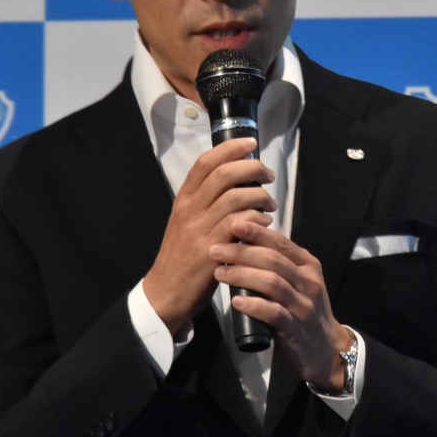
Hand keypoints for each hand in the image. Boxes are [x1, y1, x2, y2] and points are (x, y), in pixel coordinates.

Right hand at [143, 138, 276, 334]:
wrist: (166, 292)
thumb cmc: (181, 255)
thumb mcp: (187, 222)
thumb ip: (207, 201)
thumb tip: (239, 181)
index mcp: (184, 199)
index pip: (205, 162)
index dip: (230, 148)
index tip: (250, 143)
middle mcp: (190, 209)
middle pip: (224, 174)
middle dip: (252, 169)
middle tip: (268, 176)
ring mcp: (200, 229)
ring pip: (236, 197)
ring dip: (260, 197)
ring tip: (270, 205)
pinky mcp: (212, 250)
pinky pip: (240, 224)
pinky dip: (258, 220)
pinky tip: (265, 224)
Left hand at [210, 221, 353, 392]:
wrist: (327, 350)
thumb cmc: (305, 312)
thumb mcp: (301, 282)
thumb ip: (282, 265)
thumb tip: (247, 245)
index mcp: (308, 266)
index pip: (281, 242)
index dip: (257, 232)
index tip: (233, 224)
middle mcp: (308, 282)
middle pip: (273, 259)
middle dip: (241, 252)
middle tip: (215, 250)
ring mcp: (303, 306)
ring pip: (272, 282)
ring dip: (242, 275)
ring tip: (219, 273)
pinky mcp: (295, 328)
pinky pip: (273, 313)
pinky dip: (253, 305)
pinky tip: (235, 302)